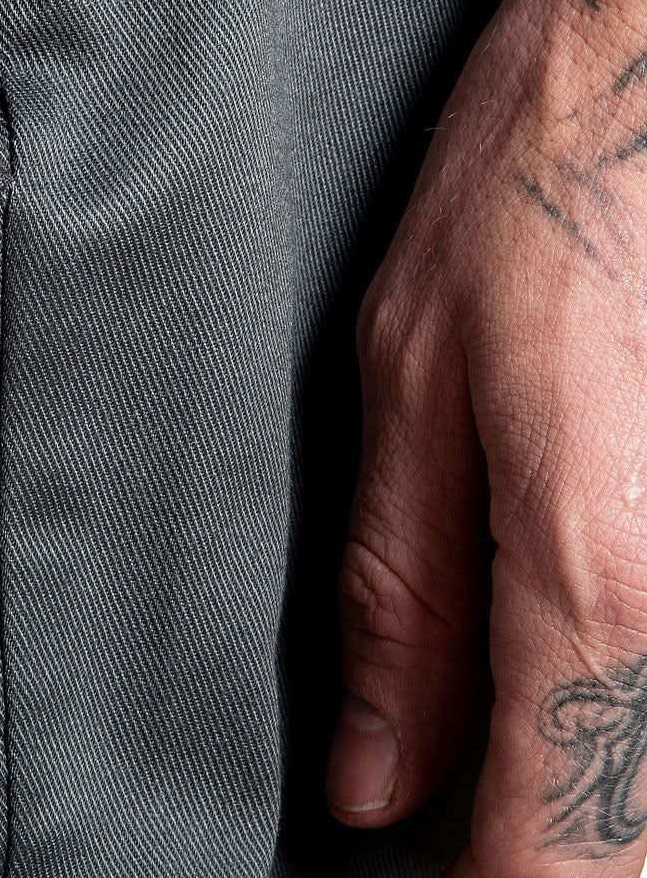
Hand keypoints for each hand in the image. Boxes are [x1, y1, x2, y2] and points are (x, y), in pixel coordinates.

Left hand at [327, 0, 646, 873]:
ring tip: (488, 741)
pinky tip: (546, 668)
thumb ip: (396, 597)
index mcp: (597, 581)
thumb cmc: (531, 185)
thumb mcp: (404, 377)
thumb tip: (375, 780)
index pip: (553, 867)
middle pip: (632, 839)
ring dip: (584, 791)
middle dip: (537, 849)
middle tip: (446, 816)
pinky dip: (625, 715)